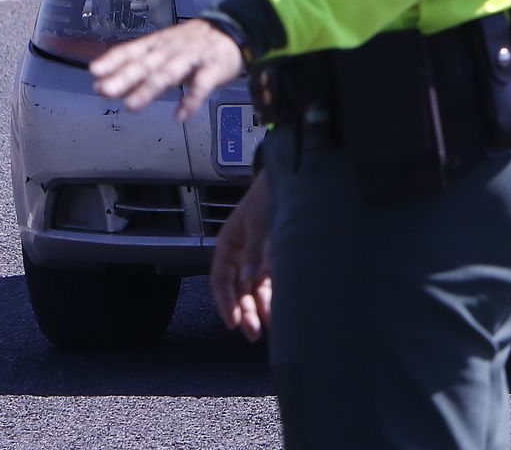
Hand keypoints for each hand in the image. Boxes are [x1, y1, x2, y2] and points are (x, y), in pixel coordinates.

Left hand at [90, 18, 244, 122]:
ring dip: (150, 88)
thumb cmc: (193, 43)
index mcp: (158, 43)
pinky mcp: (214, 68)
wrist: (235, 29)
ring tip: (133, 105)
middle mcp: (172, 49)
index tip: (95, 72)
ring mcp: (193, 58)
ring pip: (169, 72)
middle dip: (125, 76)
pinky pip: (202, 84)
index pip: (132, 50)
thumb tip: (104, 83)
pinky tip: (181, 115)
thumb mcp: (164, 49)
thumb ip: (138, 66)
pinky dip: (191, 100)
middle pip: (147, 63)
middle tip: (105, 90)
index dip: (114, 60)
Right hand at [211, 171, 272, 341]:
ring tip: (267, 328)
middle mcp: (240, 254)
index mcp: (228, 244)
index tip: (233, 322)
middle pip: (238, 289)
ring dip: (259, 308)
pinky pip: (270, 281)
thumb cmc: (268, 195)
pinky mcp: (275, 256)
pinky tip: (278, 311)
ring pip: (253, 289)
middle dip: (244, 311)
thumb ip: (255, 250)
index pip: (221, 279)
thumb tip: (247, 280)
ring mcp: (257, 256)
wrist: (290, 176)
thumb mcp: (259, 221)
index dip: (225, 302)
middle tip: (253, 333)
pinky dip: (273, 296)